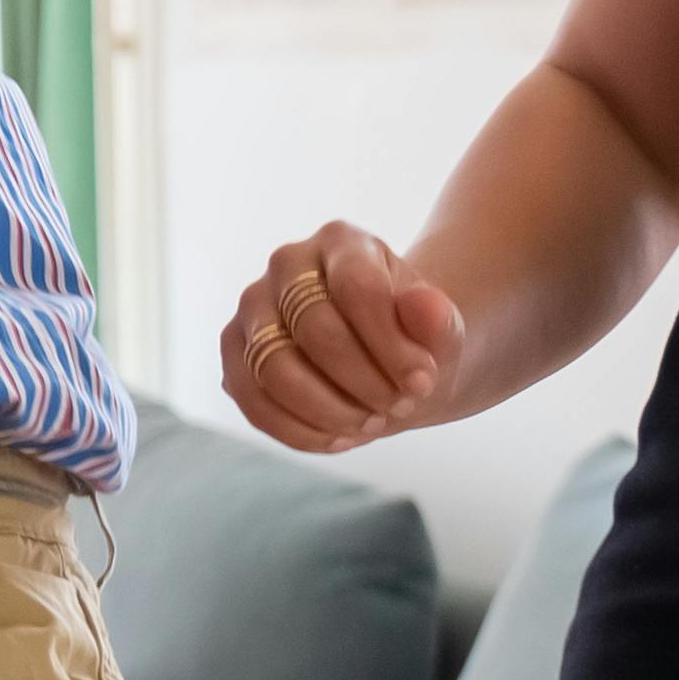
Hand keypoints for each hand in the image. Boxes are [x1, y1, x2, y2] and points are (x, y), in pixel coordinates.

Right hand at [222, 222, 461, 454]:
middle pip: (315, 330)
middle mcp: (285, 263)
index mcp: (341, 241)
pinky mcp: (235, 353)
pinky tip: (340, 439)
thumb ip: (438, 319)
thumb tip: (425, 307)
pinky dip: (300, 431)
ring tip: (370, 424)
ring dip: (330, 411)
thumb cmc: (413, 341)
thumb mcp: (442, 332)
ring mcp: (253, 307)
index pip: (357, 287)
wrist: (388, 363)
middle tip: (400, 406)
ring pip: (274, 367)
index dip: (391, 345)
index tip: (423, 382)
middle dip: (364, 382)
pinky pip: (252, 399)